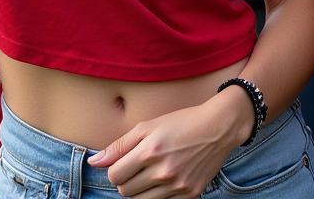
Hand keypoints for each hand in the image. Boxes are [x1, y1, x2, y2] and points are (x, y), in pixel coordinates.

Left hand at [89, 89, 252, 197]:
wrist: (219, 127)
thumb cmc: (182, 122)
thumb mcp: (149, 126)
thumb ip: (120, 145)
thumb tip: (94, 162)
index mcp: (151, 151)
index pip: (115, 176)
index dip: (116, 169)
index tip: (126, 162)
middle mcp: (163, 171)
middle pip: (126, 191)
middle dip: (127, 180)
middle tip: (140, 166)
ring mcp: (177, 186)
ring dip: (141, 190)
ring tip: (152, 173)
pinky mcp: (190, 195)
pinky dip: (159, 195)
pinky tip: (167, 179)